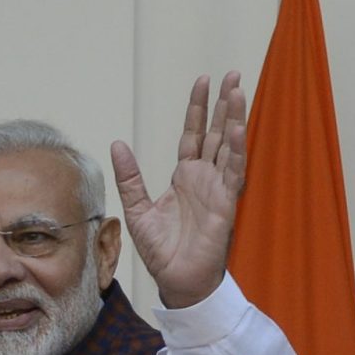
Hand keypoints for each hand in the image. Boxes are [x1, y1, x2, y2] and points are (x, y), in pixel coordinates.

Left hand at [111, 72, 247, 307]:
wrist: (177, 279)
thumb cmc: (161, 250)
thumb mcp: (137, 209)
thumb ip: (129, 177)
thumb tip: (117, 144)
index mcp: (185, 176)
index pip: (193, 134)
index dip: (198, 108)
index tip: (203, 82)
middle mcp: (205, 177)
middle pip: (216, 132)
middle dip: (223, 103)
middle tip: (231, 74)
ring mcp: (218, 188)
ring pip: (229, 145)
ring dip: (234, 118)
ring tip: (238, 89)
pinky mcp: (226, 203)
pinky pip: (233, 171)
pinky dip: (236, 149)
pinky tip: (237, 126)